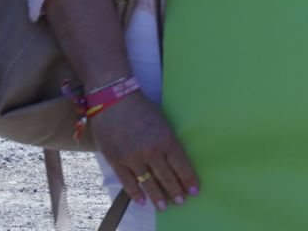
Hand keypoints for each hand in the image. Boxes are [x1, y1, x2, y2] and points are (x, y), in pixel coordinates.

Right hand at [91, 92, 198, 207]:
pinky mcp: (116, 161)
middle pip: (167, 177)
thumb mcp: (163, 121)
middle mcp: (152, 151)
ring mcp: (133, 158)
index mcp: (167, 139)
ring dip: (158, 196)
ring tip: (164, 206)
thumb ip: (168, 140)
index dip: (188, 180)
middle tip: (181, 202)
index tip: (194, 191)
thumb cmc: (141, 108)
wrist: (114, 100)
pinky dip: (136, 193)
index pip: (182, 165)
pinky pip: (128, 182)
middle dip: (175, 191)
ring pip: (148, 183)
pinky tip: (143, 201)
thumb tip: (176, 158)